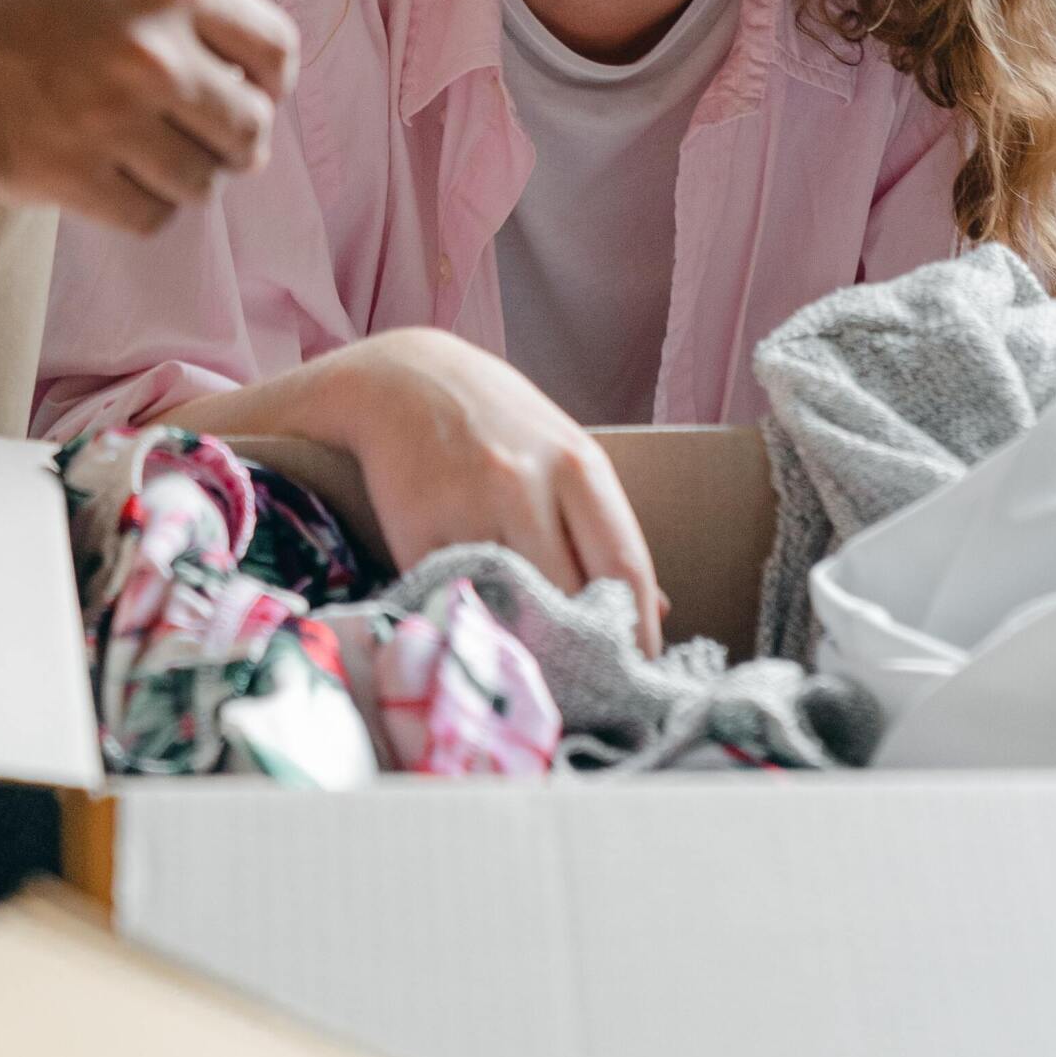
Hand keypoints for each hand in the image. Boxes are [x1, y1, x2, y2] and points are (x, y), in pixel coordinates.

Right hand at [0, 0, 296, 233]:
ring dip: (185, 177)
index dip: (270, 80)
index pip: (274, 48)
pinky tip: (116, 186)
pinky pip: (147, 216)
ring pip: (201, 180)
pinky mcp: (66, 176)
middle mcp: (152, 51)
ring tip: (155, 163)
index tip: (252, 91)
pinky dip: (142, 208)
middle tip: (209, 142)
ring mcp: (110, 119)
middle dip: (236, 140)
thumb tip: (220, 42)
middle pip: (247, 126)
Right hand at [333, 329, 662, 655]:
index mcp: (575, 464)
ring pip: (511, 607)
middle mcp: (524, 483)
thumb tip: (655, 609)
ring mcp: (466, 506)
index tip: (640, 672)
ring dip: (524, 643)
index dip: (637, 632)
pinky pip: (454, 600)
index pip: (624, 566)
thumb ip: (604, 526)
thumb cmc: (496, 420)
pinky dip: (469, 621)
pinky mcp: (415, 531)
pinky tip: (477, 626)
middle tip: (584, 679)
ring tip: (533, 662)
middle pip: (569, 597)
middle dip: (580, 647)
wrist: (400, 377)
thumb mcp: (563, 453)